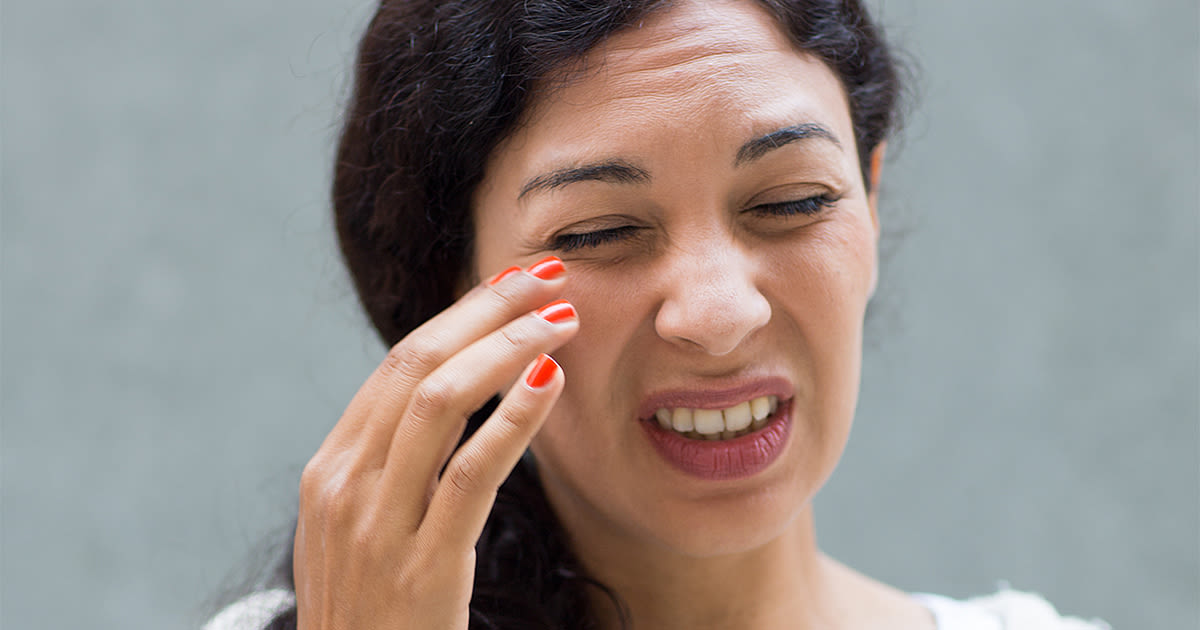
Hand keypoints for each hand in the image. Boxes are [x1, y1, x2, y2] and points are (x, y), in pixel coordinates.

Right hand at [293, 257, 576, 629]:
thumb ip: (392, 469)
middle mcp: (344, 485)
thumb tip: (451, 399)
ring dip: (506, 348)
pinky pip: (470, 475)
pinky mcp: (421, 568)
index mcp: (331, 469)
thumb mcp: (360, 531)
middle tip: (546, 276)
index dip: (462, 315)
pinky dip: (512, 420)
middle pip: (416, 365)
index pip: (398, 365)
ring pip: (438, 403)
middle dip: (486, 310)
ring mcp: (375, 525)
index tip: (513, 281)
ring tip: (562, 319)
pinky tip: (551, 381)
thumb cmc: (374, 613)